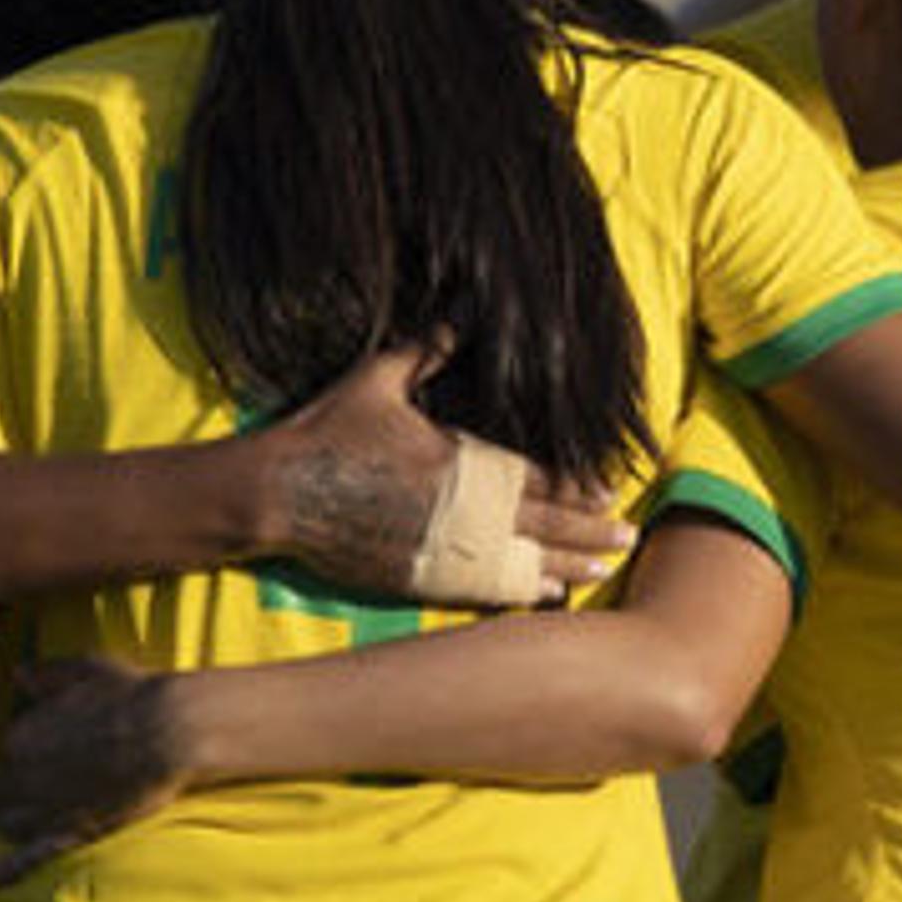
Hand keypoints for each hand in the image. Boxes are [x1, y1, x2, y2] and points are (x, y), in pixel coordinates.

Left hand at [0, 655, 193, 886]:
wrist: (171, 730)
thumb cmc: (132, 694)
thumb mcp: (86, 669)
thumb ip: (47, 674)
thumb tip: (18, 673)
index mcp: (19, 736)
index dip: (10, 758)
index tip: (24, 757)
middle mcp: (21, 775)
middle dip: (8, 792)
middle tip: (30, 790)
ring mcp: (44, 808)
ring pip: (6, 824)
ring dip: (11, 823)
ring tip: (23, 823)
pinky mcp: (70, 833)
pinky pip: (27, 858)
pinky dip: (4, 871)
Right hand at [267, 348, 632, 603]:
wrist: (274, 492)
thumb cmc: (327, 429)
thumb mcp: (381, 377)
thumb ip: (431, 347)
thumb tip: (464, 307)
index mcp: (459, 460)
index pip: (537, 477)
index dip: (578, 486)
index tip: (609, 491)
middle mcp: (459, 509)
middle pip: (542, 524)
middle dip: (589, 530)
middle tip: (627, 534)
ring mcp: (441, 549)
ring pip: (522, 562)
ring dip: (568, 565)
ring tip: (604, 567)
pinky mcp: (419, 579)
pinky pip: (485, 590)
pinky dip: (522, 592)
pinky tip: (549, 594)